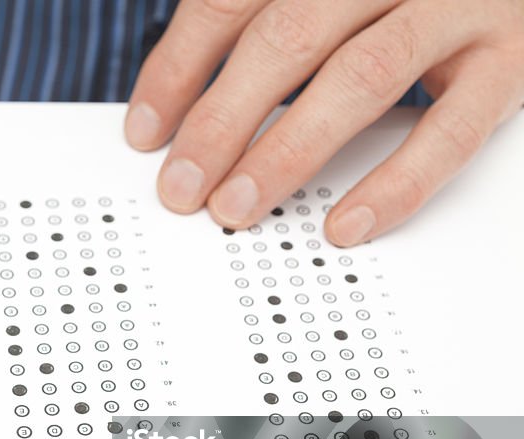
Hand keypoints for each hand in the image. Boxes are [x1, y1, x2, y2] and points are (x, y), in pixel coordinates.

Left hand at [126, 0, 523, 245]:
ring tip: (236, 206)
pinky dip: (396, 182)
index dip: (179, 67)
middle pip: (288, 35)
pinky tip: (345, 222)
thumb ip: (268, 28)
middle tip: (180, 186)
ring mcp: (458, 6)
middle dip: (222, 118)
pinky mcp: (511, 60)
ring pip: (359, 76)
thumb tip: (183, 117)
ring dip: (287, 150)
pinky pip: (452, 130)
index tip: (144, 131)